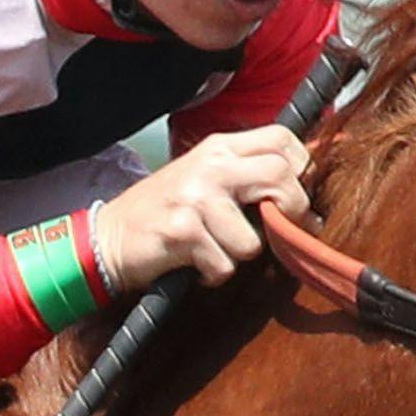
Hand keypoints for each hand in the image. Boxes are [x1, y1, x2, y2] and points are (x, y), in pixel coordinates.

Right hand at [89, 129, 311, 295]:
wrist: (110, 237)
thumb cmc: (166, 211)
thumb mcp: (205, 178)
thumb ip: (247, 174)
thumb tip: (305, 190)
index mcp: (218, 148)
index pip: (283, 140)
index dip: (301, 169)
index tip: (292, 197)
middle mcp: (209, 166)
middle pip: (280, 176)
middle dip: (289, 212)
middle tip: (273, 231)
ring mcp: (195, 197)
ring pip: (253, 238)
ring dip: (238, 255)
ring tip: (215, 249)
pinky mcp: (182, 231)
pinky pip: (224, 265)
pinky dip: (213, 274)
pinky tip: (196, 263)